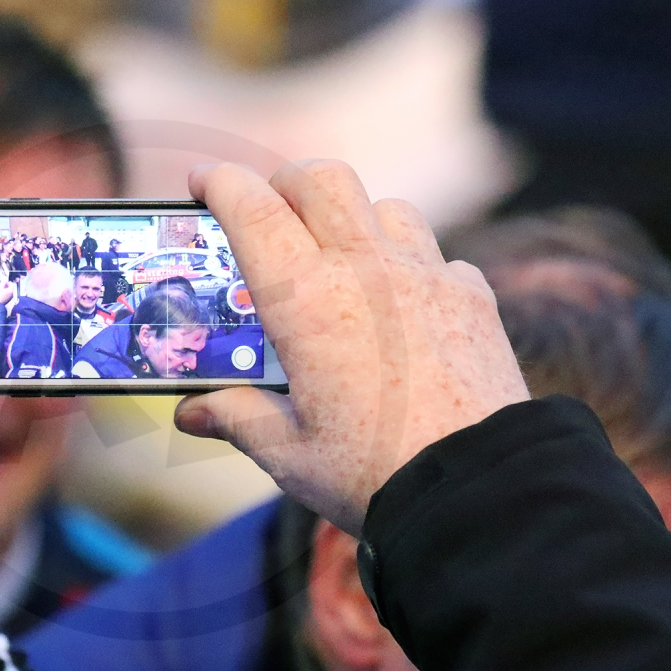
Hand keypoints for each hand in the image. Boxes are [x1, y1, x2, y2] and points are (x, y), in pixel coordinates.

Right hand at [0, 281, 15, 305]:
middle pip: (10, 287)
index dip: (7, 282)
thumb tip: (5, 281)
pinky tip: (0, 293)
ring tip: (0, 290)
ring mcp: (10, 297)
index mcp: (11, 290)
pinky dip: (5, 293)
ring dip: (5, 289)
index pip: (11, 283)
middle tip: (1, 286)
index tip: (3, 282)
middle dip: (5, 286)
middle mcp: (12, 294)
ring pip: (9, 291)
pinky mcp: (8, 300)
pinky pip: (7, 294)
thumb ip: (3, 283)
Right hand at [175, 160, 528, 531]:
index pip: (252, 209)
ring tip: (338, 257)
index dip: (219, 184)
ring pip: (382, 205)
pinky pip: (436, 253)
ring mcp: (425, 275)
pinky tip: (403, 305)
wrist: (478, 492)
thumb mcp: (287, 453)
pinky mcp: (471, 295)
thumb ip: (236, 417)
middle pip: (320, 178)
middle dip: (283, 182)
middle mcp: (366, 270)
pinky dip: (410, 264)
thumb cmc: (372, 475)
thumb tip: (193, 412)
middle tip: (265, 211)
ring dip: (351, 217)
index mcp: (306, 302)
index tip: (202, 183)